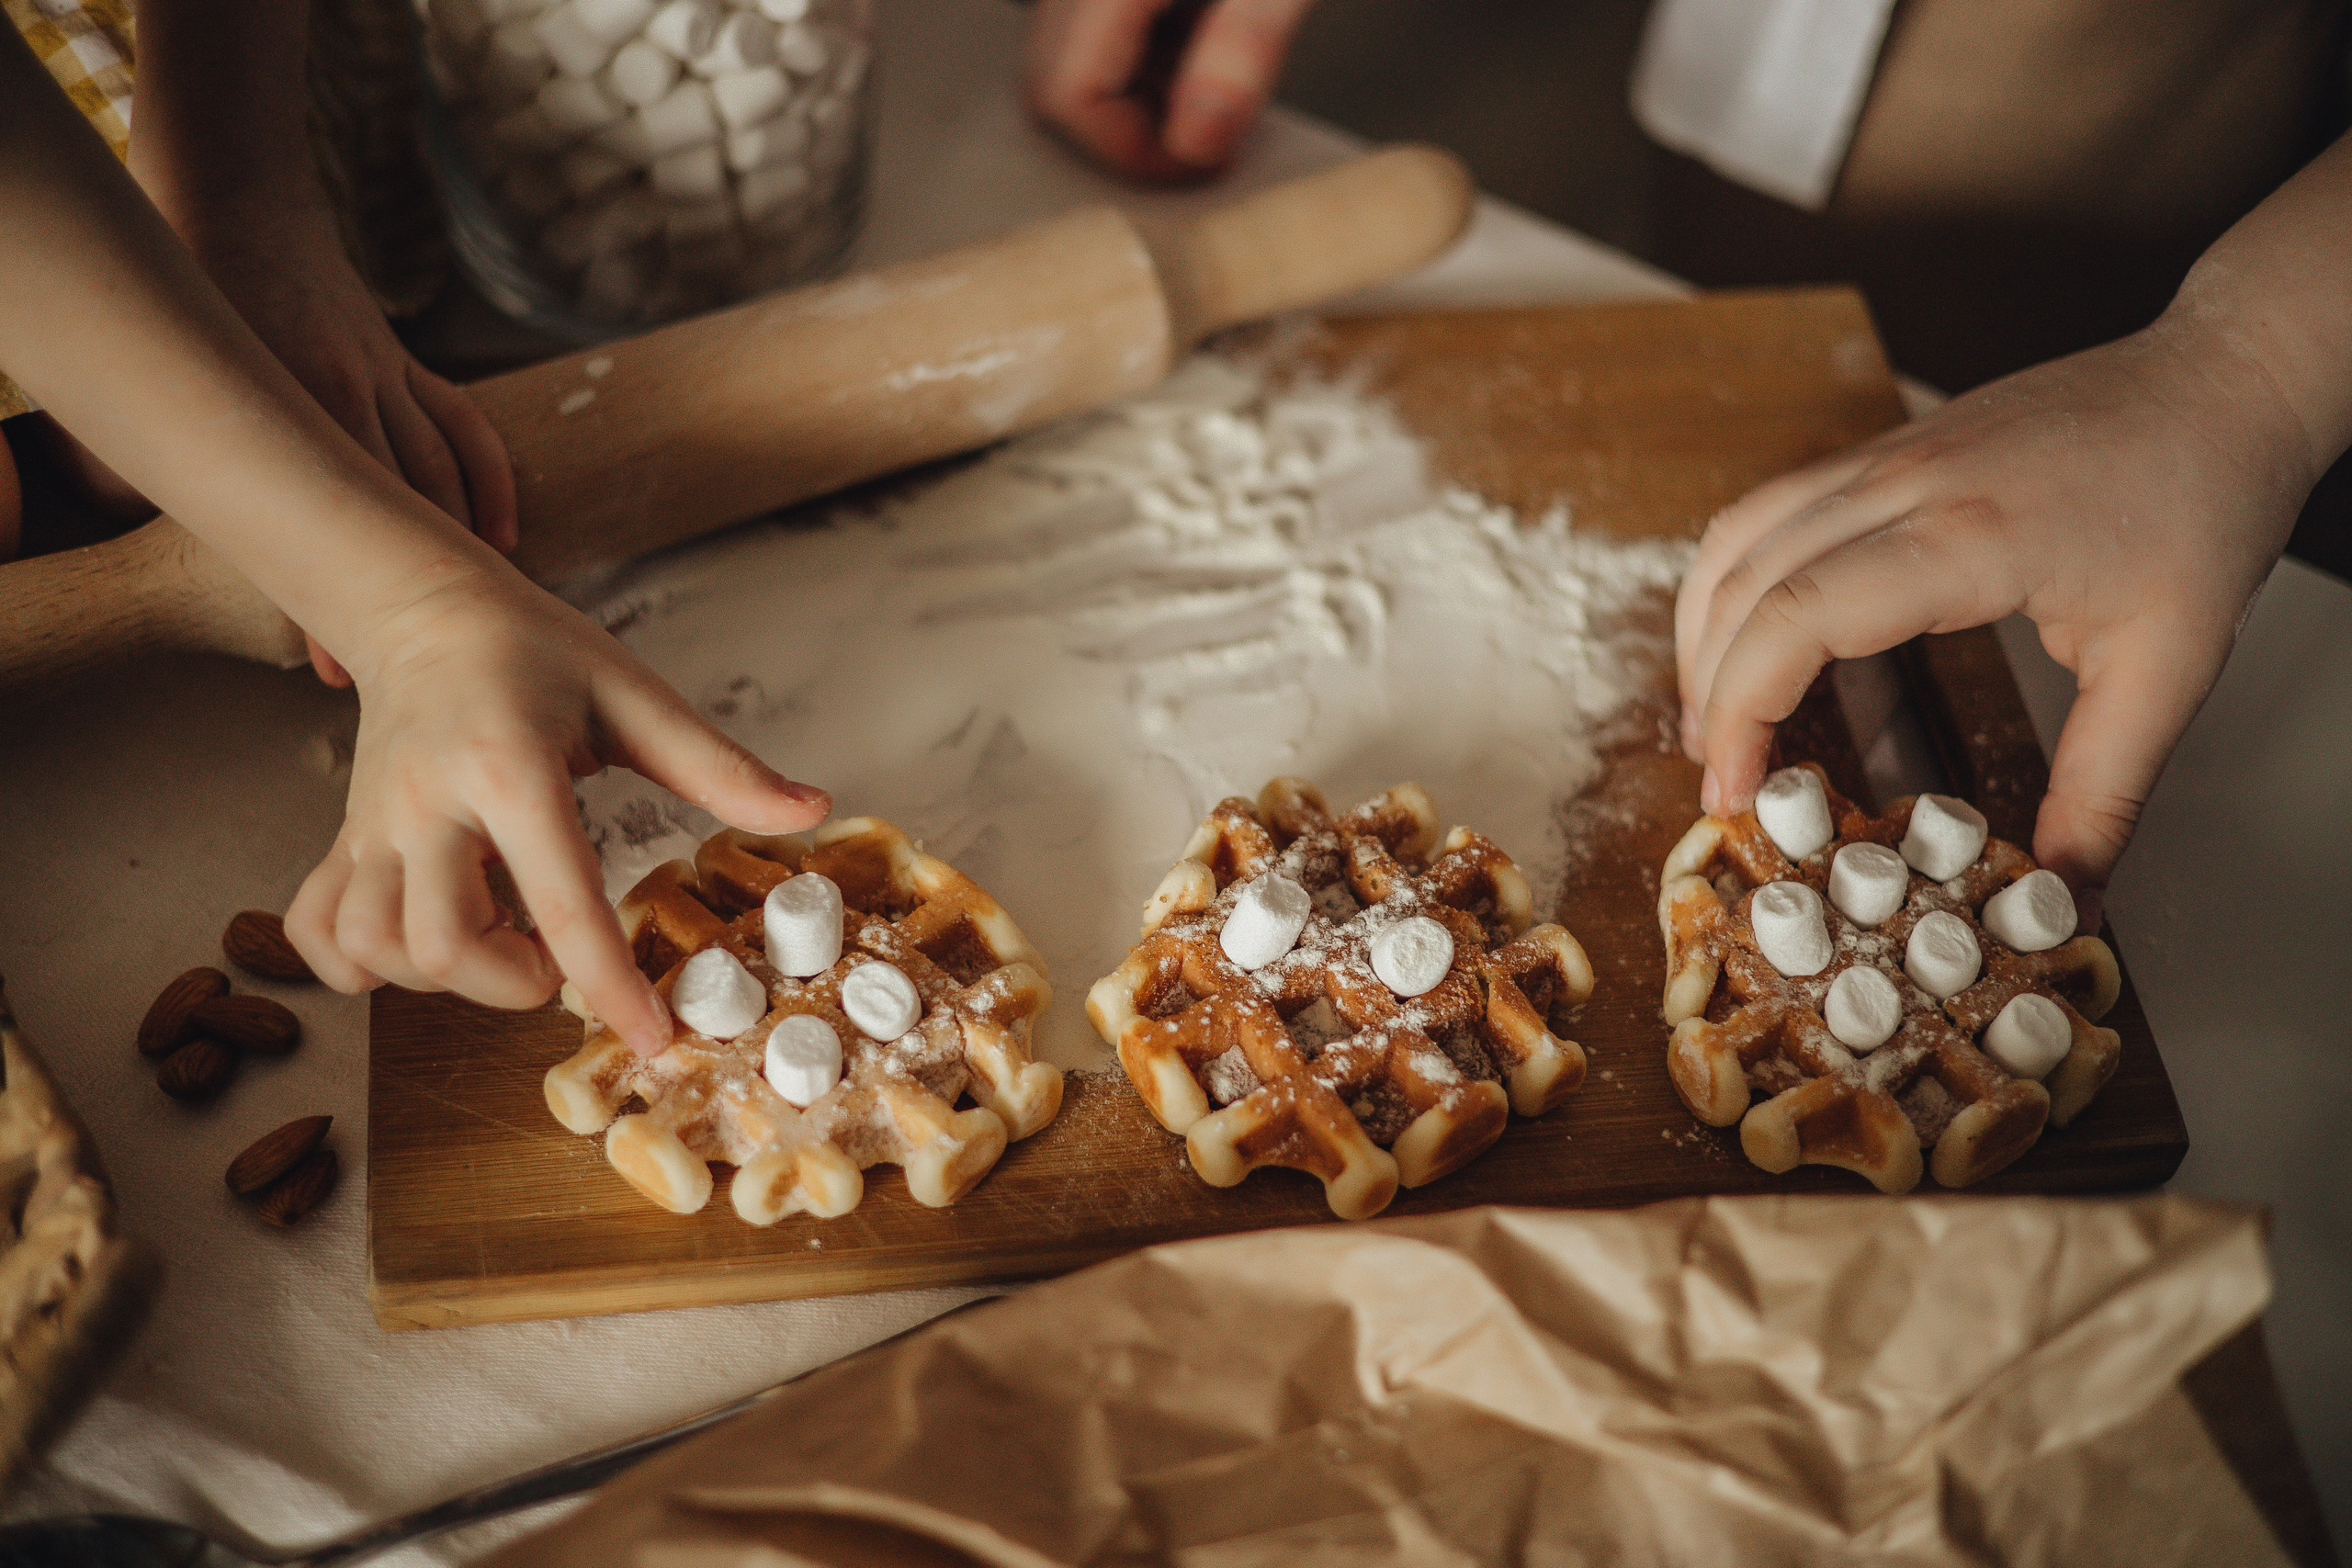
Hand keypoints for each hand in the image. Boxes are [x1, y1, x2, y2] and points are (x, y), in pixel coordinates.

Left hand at [179, 198, 517, 685]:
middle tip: (407, 670)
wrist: (239, 204)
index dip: (323, 603)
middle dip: (401, 596)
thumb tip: (207, 539)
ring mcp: (389, 375)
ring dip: (457, 553)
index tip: (330, 669)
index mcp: (293, 401)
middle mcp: (350, 392)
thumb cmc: (196, 294)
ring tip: (468, 625)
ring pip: (440, 476)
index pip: (319, 524)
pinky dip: (492, 485)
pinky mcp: (410, 363)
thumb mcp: (184, 378)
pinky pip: (466, 429)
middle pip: (394, 511)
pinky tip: (503, 540)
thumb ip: (207, 456)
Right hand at [284, 565, 829, 1055]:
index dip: (607, 984)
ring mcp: (371, 827)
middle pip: (444, 948)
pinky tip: (421, 941)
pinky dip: (362, 964)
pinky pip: (318, 936)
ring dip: (443, 979)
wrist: (424, 606)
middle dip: (513, 986)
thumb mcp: (635, 695)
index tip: (647, 1038)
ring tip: (501, 941)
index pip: (560, 902)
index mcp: (509, 768)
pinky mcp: (341, 841)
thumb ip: (721, 767)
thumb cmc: (536, 650)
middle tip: (558, 962)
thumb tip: (810, 812)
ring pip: (378, 951)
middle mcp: (426, 804)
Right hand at [1024, 0, 1315, 180]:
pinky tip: (1200, 50)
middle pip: (1052, 82)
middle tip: (1202, 143)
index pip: (1068, 93)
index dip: (1129, 151)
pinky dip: (1142, 60)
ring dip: (1132, 100)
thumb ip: (1245, 44)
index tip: (1199, 165)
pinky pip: (1095, 28)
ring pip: (1068, 59)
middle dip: (1123, 134)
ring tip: (1211, 95)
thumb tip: (1196, 140)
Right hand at [1675, 315, 2316, 929]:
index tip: (1739, 792)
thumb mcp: (2169, 667)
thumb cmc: (2203, 501)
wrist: (2221, 381)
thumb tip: (2065, 897)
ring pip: (1735, 538)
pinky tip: (1749, 639)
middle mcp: (1902, 486)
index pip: (1793, 619)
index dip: (1741, 714)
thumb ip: (2106, 792)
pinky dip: (1734, 583)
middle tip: (1724, 786)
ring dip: (1704, 635)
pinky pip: (1768, 510)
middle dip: (1710, 696)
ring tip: (1714, 721)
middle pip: (1743, 586)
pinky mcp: (1885, 451)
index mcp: (1964, 538)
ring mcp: (1884, 458)